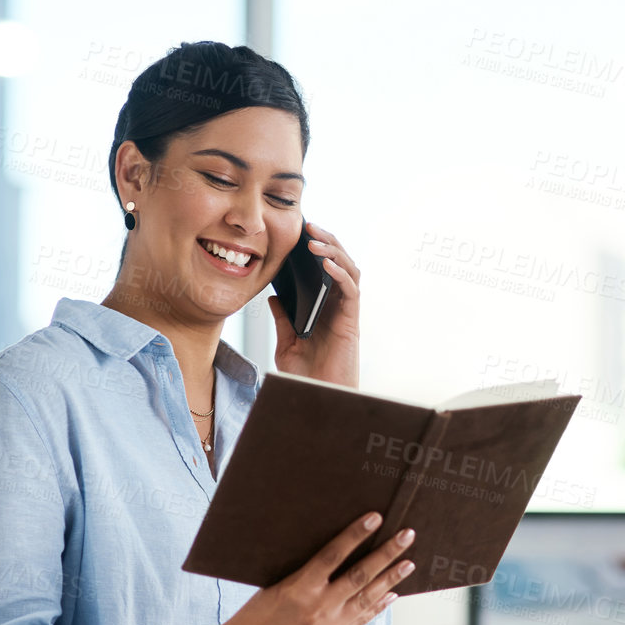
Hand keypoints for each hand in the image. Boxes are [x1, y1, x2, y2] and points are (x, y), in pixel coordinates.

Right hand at [219, 510, 411, 624]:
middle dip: (387, 554)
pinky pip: (361, 622)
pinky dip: (378, 606)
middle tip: (407, 535)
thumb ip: (306, 575)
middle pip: (360, 576)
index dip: (355, 534)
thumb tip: (336, 554)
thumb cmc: (256, 614)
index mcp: (298, 589)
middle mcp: (317, 609)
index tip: (376, 517)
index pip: (333, 555)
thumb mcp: (276, 586)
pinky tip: (392, 594)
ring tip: (409, 563)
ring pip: (367, 600)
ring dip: (391, 580)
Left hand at [269, 220, 360, 387]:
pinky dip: (340, 274)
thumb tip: (273, 297)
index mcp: (324, 308)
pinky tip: (325, 264)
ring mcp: (346, 314)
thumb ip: (283, 320)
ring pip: (349, 271)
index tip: (300, 232)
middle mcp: (338, 307)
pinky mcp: (352, 323)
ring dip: (334, 252)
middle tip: (309, 225)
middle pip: (340, 264)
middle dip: (327, 242)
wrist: (315, 399)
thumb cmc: (305, 377)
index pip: (324, 270)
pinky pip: (351, 291)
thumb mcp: (287, 343)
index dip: (316, 249)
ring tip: (316, 239)